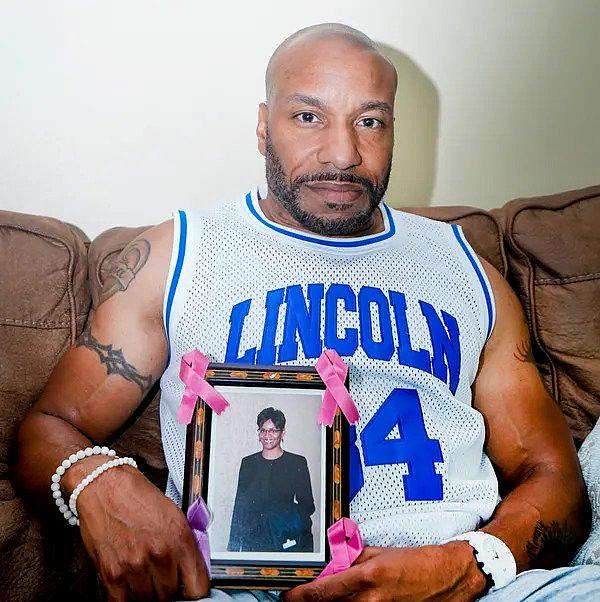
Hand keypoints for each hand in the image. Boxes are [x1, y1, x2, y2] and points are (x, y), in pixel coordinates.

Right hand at [75, 464, 208, 600]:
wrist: (106, 486)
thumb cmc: (137, 496)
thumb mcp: (173, 514)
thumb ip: (184, 544)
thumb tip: (190, 569)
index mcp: (179, 538)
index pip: (197, 586)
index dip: (193, 590)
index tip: (188, 589)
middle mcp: (160, 553)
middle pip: (169, 594)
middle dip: (165, 585)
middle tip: (159, 573)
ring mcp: (135, 566)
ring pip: (147, 600)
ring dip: (145, 590)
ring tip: (141, 572)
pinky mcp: (112, 573)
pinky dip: (125, 596)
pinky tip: (127, 582)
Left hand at [283, 541, 485, 600]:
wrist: (446, 577)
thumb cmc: (417, 562)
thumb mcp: (380, 553)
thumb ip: (353, 558)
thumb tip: (332, 564)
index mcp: (368, 576)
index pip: (324, 590)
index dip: (302, 595)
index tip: (290, 595)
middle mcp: (372, 599)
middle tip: (303, 598)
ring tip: (328, 598)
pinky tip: (353, 601)